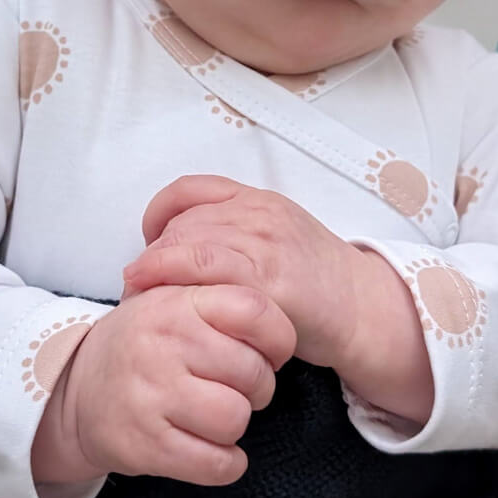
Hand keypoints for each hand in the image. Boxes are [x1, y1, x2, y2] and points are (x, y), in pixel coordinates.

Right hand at [31, 281, 296, 488]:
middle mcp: (162, 344)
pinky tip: (211, 450)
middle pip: (253, 373)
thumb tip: (286, 317)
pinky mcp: (146, 444)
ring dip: (235, 426)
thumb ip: (222, 297)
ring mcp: (151, 395)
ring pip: (236, 419)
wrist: (74, 391)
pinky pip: (216, 463)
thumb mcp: (172, 302)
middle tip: (234, 388)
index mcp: (176, 302)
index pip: (255, 310)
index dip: (278, 338)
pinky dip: (225, 463)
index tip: (269, 352)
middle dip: (256, 388)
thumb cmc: (142, 345)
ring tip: (214, 416)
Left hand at [119, 174, 363, 367]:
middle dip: (153, 254)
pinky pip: (211, 276)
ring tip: (138, 293)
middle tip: (136, 282)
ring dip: (156, 271)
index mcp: (258, 200)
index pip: (191, 189)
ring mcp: (266, 245)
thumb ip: (233, 232)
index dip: (158, 213)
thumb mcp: (275, 238)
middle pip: (183, 223)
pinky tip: (168, 303)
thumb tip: (177, 246)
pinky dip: (179, 286)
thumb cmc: (314, 282)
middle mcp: (259, 215)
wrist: (362, 308)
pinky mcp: (271, 281)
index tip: (148, 242)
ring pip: (190, 246)